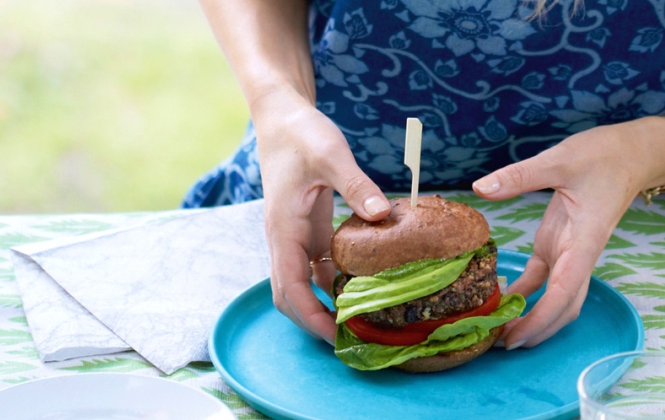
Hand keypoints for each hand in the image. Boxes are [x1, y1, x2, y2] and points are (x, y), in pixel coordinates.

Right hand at [254, 88, 390, 343]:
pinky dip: (335, 281)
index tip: (335, 336)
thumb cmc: (301, 133)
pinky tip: (364, 286)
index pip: (289, 287)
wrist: (282, 116)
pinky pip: (318, 266)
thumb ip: (356, 184)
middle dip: (314, 321)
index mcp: (283, 229)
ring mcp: (295, 236)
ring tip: (361, 320)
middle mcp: (285, 239)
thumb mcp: (331, 153)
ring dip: (324, 304)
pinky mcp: (308, 229)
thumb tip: (382, 214)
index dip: (310, 316)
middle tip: (351, 339)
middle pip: (289, 295)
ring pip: (303, 284)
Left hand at [473, 121, 664, 348]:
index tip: (517, 336)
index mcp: (584, 243)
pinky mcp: (557, 244)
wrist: (631, 152)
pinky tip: (500, 298)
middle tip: (498, 344)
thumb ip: (520, 176)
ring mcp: (567, 252)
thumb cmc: (604, 156)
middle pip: (561, 308)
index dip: (541, 319)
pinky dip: (523, 293)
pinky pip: (541, 279)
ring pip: (553, 299)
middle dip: (535, 331)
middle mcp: (577, 255)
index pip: (564, 292)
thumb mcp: (559, 160)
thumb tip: (482, 187)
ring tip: (498, 330)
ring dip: (531, 318)